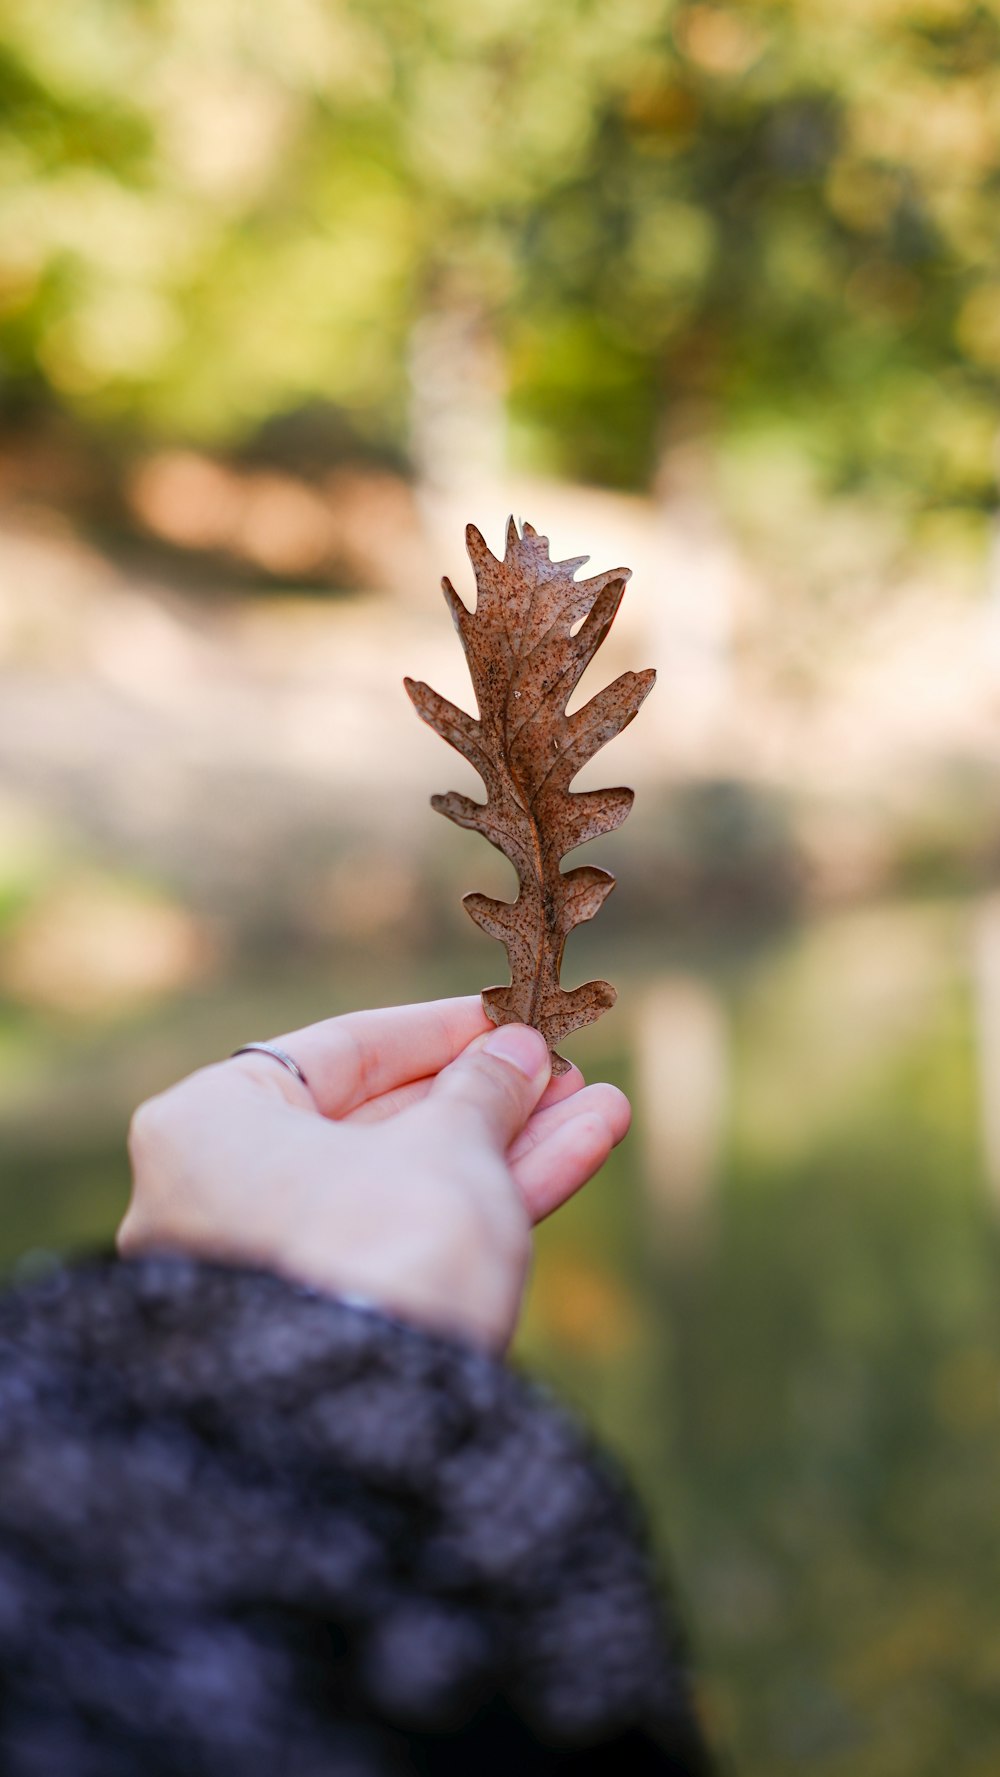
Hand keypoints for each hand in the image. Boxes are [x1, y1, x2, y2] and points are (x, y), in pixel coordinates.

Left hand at [119, 996, 629, 1348]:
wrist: (374, 1422)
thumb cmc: (385, 1243)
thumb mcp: (448, 1145)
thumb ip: (482, 1089)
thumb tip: (516, 1053)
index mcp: (210, 1128)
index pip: (337, 1054)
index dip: (437, 1032)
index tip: (508, 1018)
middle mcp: (223, 1199)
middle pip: (382, 1126)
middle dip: (489, 1098)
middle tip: (564, 1072)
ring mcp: (278, 1271)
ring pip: (413, 1189)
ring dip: (514, 1148)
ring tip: (605, 1110)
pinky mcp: (334, 1328)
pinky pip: (414, 1242)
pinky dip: (492, 1204)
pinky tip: (584, 1150)